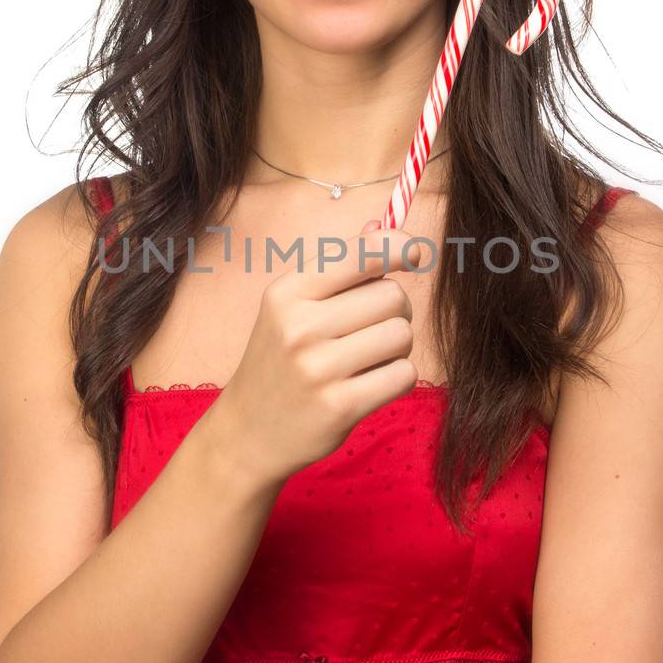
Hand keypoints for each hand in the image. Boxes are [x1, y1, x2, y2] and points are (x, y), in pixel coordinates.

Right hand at [209, 222, 423, 483]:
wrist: (246, 432)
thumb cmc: (279, 361)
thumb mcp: (292, 309)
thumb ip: (339, 269)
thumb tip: (386, 230)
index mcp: (288, 292)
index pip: (363, 253)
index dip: (400, 248)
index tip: (416, 256)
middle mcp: (299, 325)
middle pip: (392, 296)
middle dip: (395, 311)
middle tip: (372, 330)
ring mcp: (318, 368)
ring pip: (402, 335)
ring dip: (397, 348)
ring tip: (367, 360)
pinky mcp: (340, 406)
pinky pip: (403, 374)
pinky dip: (396, 378)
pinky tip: (369, 385)